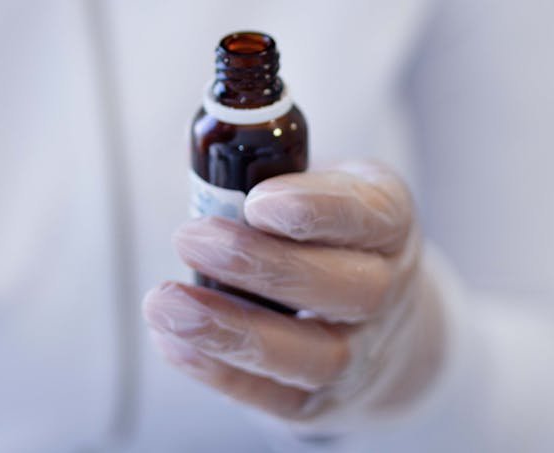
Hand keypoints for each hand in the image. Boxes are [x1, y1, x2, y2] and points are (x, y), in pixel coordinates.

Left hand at [143, 165, 446, 428]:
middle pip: (341, 289)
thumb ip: (272, 167)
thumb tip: (202, 151)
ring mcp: (361, 354)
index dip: (315, 211)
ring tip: (165, 302)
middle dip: (259, 264)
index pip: (368, 217)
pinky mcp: (324, 401)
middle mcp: (387, 289)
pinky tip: (174, 340)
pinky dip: (221, 373)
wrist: (380, 315)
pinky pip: (277, 398)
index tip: (257, 201)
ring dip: (230, 329)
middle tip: (190, 236)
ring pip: (310, 355)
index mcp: (389, 221)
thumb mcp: (325, 180)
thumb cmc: (332, 228)